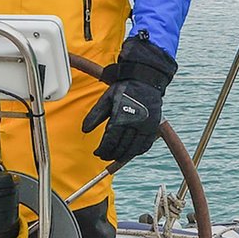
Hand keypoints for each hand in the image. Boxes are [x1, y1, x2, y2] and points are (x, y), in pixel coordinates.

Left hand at [80, 31, 177, 162]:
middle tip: (104, 156)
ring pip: (133, 149)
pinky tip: (130, 153)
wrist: (145, 79)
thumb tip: (84, 130)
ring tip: (115, 158)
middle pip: (121, 147)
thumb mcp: (106, 99)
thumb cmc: (124, 88)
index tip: (97, 153)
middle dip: (111, 154)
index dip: (103, 150)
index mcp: (121, 116)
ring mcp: (146, 126)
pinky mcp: (154, 127)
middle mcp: (135, 123)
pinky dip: (137, 152)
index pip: (110, 141)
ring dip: (123, 156)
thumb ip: (94, 115)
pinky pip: (146, 145)